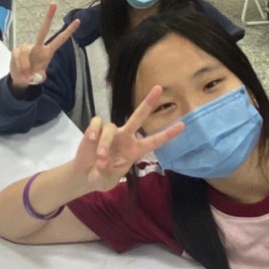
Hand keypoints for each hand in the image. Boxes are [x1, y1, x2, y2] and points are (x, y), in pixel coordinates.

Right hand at [9, 2, 80, 91]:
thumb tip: (32, 74)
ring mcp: (27, 47)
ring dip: (25, 67)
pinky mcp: (17, 50)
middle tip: (54, 3)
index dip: (69, 31)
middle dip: (49, 17)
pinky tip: (20, 71)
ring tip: (26, 74)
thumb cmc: (33, 76)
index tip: (78, 21)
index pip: (60, 40)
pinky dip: (19, 67)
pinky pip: (18, 58)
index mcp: (47, 52)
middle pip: (43, 30)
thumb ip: (38, 76)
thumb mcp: (39, 78)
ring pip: (26, 54)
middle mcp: (38, 47)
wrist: (20, 78)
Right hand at [69, 86, 183, 192]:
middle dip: (148, 102)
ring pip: (111, 128)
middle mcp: (125, 137)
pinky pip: (98, 123)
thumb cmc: (102, 177)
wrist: (85, 175)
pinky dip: (95, 131)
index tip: (182, 126)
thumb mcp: (107, 181)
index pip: (154, 141)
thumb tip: (101, 163)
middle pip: (138, 116)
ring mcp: (111, 132)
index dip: (167, 134)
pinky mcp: (95, 129)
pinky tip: (91, 141)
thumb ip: (106, 173)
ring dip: (105, 145)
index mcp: (134, 150)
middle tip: (159, 88)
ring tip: (101, 161)